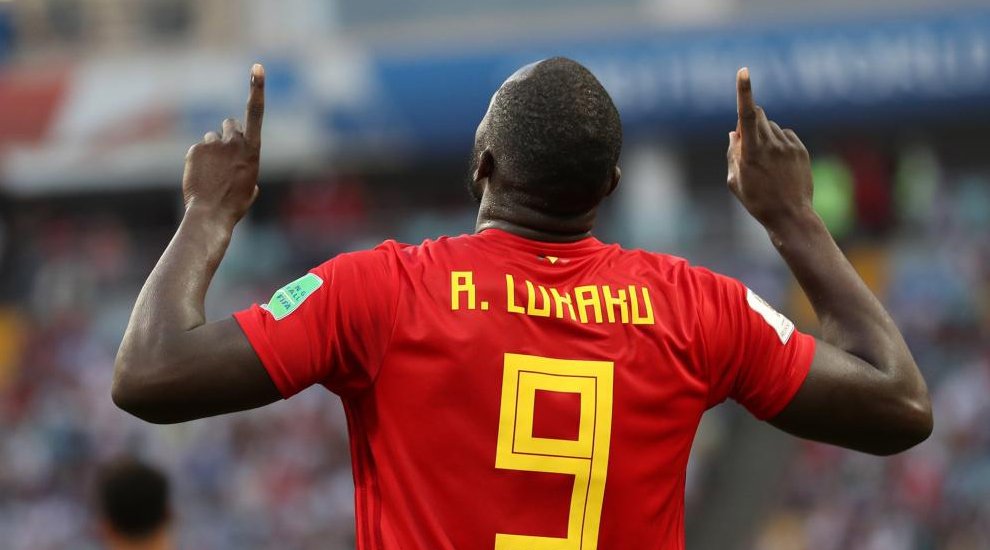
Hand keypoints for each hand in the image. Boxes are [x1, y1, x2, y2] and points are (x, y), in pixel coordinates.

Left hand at [182, 63, 265, 225]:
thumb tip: (248, 180)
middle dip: (227, 134)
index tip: (257, 67)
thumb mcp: (250, 188)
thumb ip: (248, 172)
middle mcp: (234, 142)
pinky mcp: (196, 149)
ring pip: (212, 138)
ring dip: (212, 150)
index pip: (256, 112)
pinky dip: (199, 160)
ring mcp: (214, 145)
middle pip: (229, 124)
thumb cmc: (235, 205)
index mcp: (253, 150)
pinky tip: (201, 176)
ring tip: (212, 173)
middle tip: (224, 154)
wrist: (211, 214)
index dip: (257, 88)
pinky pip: (198, 150)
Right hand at [727, 68, 813, 226]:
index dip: (744, 91)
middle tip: (746, 142)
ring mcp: (788, 145)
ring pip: (770, 126)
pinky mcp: (800, 149)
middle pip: (757, 115)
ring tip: (766, 163)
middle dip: (749, 120)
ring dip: (763, 135)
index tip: (744, 71)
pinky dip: (778, 142)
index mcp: (751, 152)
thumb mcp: (735, 181)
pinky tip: (779, 164)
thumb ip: (733, 153)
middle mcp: (771, 144)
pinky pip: (785, 135)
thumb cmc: (757, 201)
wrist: (790, 216)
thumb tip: (734, 132)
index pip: (746, 114)